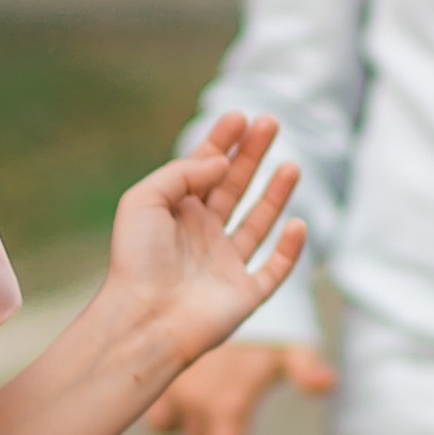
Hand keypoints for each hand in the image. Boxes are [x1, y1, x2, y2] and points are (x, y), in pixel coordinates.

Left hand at [101, 113, 312, 380]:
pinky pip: (275, 269)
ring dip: (276, 194)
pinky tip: (296, 224)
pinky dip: (289, 249)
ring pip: (259, 223)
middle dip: (252, 155)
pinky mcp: (245, 295)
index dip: (222, 142)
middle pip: (234, 188)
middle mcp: (203, 237)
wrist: (144, 318)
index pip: (205, 171)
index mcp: (177, 214)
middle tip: (271, 123)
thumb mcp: (144, 200)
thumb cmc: (136, 260)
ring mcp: (225, 266)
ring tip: (291, 165)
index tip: (239, 116)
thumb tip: (220, 164)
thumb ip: (182, 173)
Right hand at [148, 338, 336, 434]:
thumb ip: (307, 369)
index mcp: (228, 405)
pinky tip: (185, 407)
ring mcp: (174, 392)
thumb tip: (330, 384)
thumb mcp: (291, 348)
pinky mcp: (159, 381)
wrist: (224, 292)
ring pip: (177, 434)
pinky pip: (159, 416)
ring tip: (208, 421)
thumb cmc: (265, 329)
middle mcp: (197, 402)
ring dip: (192, 434)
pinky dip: (170, 417)